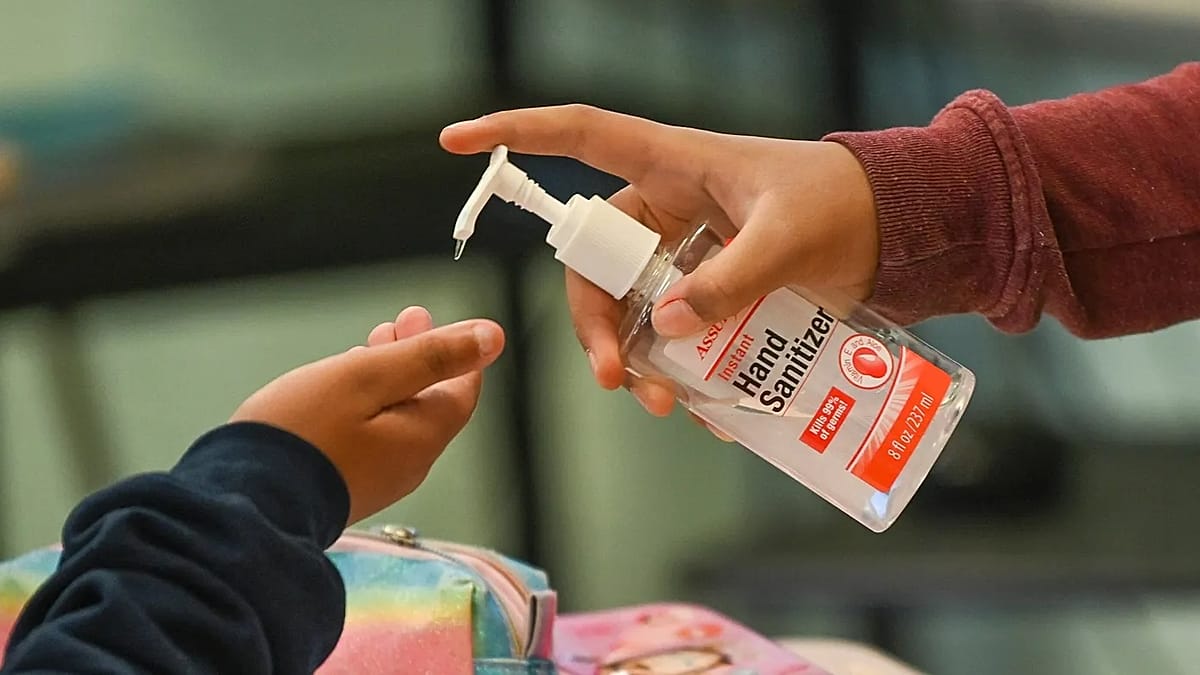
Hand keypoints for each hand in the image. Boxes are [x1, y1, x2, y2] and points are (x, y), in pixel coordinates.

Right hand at [231, 306, 504, 523]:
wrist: (243, 501)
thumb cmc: (303, 434)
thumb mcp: (370, 378)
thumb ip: (432, 356)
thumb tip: (492, 338)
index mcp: (423, 437)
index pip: (462, 389)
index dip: (454, 349)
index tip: (428, 315)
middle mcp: (408, 465)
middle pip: (429, 403)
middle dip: (418, 356)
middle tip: (401, 320)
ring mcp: (376, 481)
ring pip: (397, 419)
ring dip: (390, 378)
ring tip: (371, 345)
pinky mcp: (344, 488)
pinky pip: (370, 440)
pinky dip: (367, 406)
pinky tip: (343, 390)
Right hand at [440, 105, 877, 422]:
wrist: (898, 229)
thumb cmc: (845, 203)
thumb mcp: (789, 237)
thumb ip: (731, 279)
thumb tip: (668, 327)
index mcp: (672, 164)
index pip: (578, 135)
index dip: (515, 133)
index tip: (455, 142)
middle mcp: (667, 207)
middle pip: (596, 262)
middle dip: (596, 323)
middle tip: (616, 377)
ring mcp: (687, 251)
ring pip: (632, 307)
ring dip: (637, 358)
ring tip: (663, 406)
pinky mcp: (713, 289)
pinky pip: (674, 331)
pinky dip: (679, 369)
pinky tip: (702, 408)